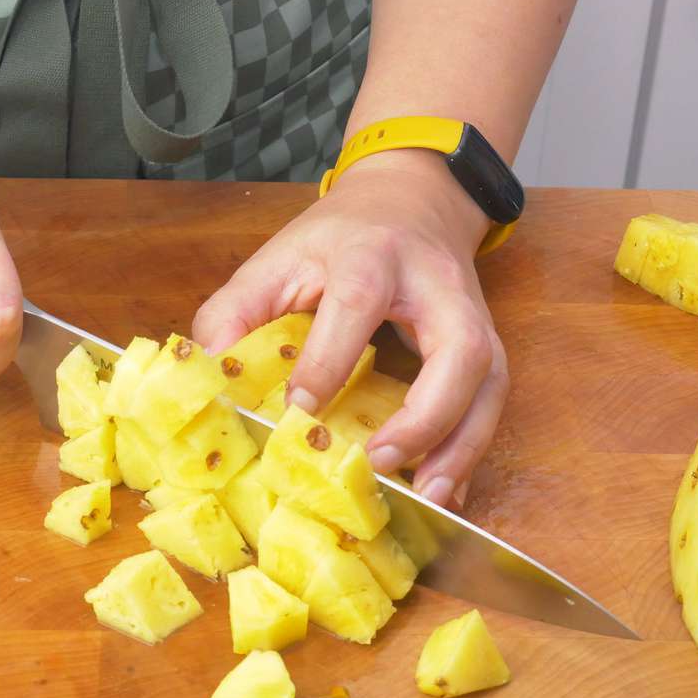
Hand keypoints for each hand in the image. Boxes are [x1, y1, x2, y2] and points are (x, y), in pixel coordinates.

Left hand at [193, 149, 508, 508]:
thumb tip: (206, 376)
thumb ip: (234, 312)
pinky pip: (491, 401)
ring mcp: (472, 316)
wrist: (410, 200)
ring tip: (428, 496)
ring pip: (489, 382)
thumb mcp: (277, 258)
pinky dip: (471, 451)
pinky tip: (445, 492)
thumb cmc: (337, 239)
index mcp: (371, 256)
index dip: (330, 358)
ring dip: (462, 447)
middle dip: (427, 415)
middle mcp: (436, 286)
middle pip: (459, 349)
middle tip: (381, 462)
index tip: (301, 411)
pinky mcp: (487, 344)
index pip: (358, 303)